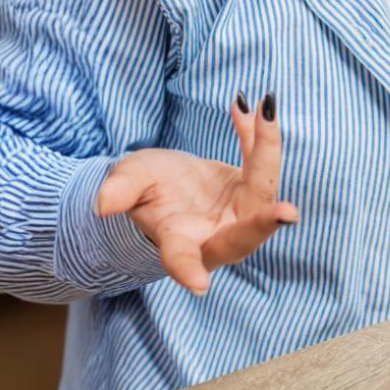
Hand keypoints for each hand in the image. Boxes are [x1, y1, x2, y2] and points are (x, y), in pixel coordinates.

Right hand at [95, 92, 298, 295]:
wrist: (164, 182)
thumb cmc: (142, 191)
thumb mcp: (128, 184)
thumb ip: (120, 192)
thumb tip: (103, 205)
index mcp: (180, 241)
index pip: (182, 259)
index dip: (188, 271)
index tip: (200, 285)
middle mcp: (217, 234)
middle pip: (244, 234)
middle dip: (265, 224)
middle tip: (287, 213)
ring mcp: (240, 212)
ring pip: (262, 187)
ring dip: (267, 149)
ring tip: (266, 110)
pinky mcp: (253, 188)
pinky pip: (259, 159)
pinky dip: (256, 133)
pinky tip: (244, 104)